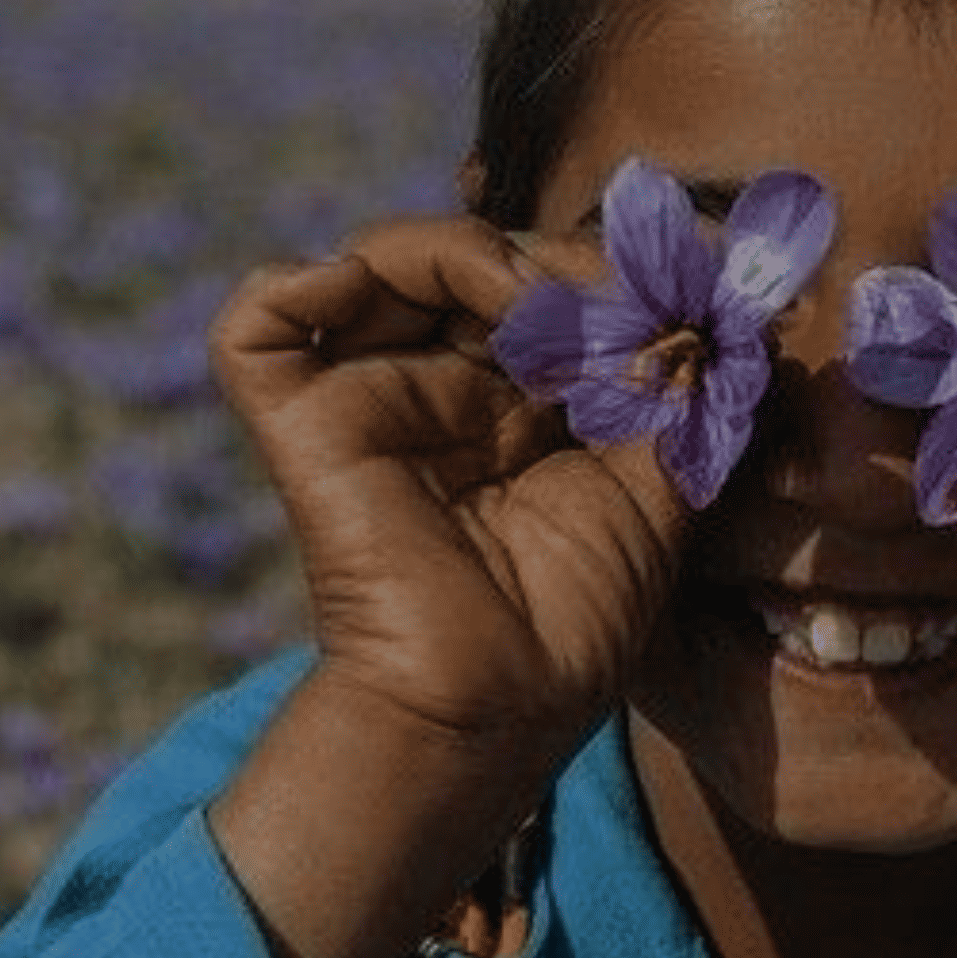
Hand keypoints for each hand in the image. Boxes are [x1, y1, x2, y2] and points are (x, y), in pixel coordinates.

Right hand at [210, 216, 687, 745]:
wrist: (501, 704)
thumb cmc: (579, 616)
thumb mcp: (658, 482)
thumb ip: (672, 389)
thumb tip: (699, 306)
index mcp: (518, 398)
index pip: (542, 282)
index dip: (600, 272)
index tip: (673, 302)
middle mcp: (442, 386)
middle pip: (469, 259)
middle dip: (547, 262)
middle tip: (611, 306)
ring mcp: (370, 398)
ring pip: (379, 261)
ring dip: (459, 253)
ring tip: (526, 303)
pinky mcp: (304, 425)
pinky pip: (256, 325)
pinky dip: (298, 281)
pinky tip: (374, 293)